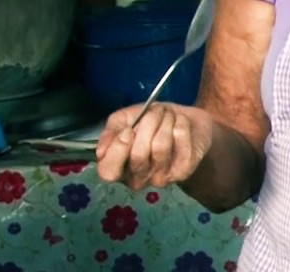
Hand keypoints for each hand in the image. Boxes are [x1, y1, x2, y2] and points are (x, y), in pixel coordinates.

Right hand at [96, 102, 214, 190]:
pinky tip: (180, 123)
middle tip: (155, 111)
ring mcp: (161, 178)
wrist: (188, 122)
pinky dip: (181, 124)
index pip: (109, 172)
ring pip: (160, 147)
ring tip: (168, 114)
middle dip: (148, 123)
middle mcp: (138, 179)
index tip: (128, 130)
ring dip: (165, 121)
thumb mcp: (124, 121)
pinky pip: (180, 142)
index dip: (118, 149)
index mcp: (119, 169)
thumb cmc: (151, 123)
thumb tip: (101, 152)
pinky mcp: (183, 171)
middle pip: (138, 155)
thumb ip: (110, 132)